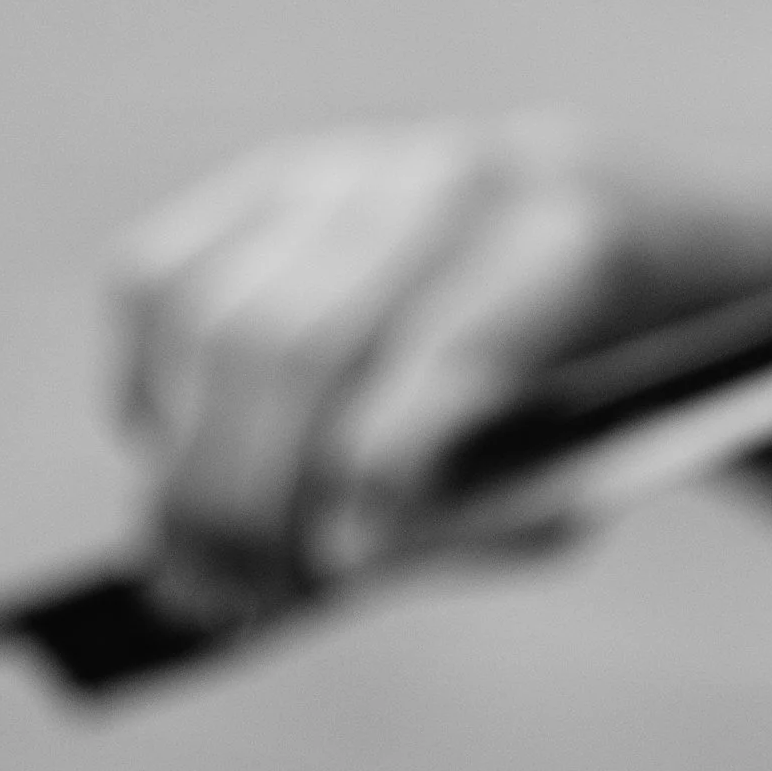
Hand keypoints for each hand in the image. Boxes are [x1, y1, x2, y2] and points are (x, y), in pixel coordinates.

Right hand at [109, 115, 665, 617]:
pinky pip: (157, 284)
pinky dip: (149, 392)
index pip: (453, 348)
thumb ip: (484, 516)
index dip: (382, 464)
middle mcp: (446, 185)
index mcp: (574, 243)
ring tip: (200, 570)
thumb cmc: (614, 387)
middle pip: (295, 344)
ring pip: (207, 319)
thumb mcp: (597, 463)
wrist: (622, 234)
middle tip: (234, 599)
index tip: (342, 564)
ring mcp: (345, 170)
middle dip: (248, 494)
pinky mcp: (264, 182)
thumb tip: (340, 553)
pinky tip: (183, 464)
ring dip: (183, 467)